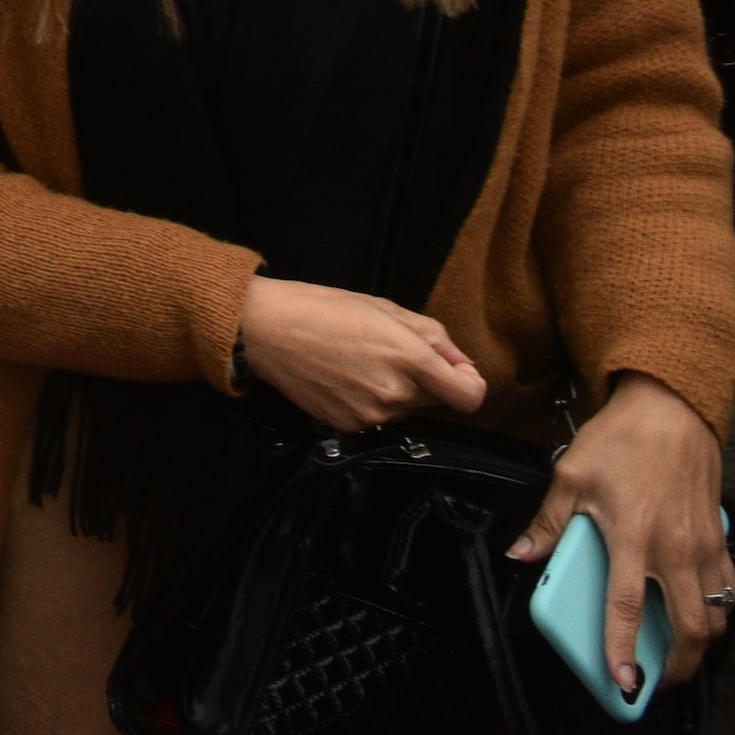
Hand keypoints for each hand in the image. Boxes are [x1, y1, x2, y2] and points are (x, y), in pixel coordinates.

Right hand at [234, 274, 485, 430]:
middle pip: (436, 401)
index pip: (470, 397)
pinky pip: (377, 418)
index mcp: (410, 359)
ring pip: (405, 410)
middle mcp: (396, 395)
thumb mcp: (384, 307)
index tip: (454, 371)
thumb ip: (433, 336)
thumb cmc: (322, 307)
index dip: (469, 383)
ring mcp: (371, 415)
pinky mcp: (348, 427)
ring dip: (396, 391)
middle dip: (425, 381)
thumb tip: (462, 363)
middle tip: (388, 352)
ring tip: (359, 362)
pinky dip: (368, 401)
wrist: (263, 330)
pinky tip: (343, 378)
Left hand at [509, 373, 730, 700]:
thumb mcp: (570, 476)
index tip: (624, 680)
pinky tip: (700, 613)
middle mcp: (675, 548)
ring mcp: (704, 545)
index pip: (627, 606)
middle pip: (690, 626)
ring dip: (701, 642)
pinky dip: (719, 610)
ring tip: (679, 655)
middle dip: (679, 666)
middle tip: (658, 681)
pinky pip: (729, 588)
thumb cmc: (618, 440)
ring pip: (716, 614)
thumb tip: (523, 555)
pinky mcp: (720, 537)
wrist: (670, 409)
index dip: (623, 648)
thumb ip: (549, 522)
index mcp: (633, 535)